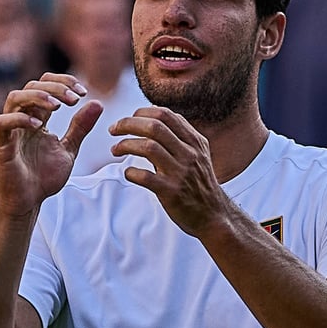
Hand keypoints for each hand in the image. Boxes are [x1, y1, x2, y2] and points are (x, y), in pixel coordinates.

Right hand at [0, 73, 102, 215]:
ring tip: (58, 106)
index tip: (84, 93)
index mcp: (37, 118)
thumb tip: (97, 103)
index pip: (46, 85)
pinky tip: (38, 126)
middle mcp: (22, 119)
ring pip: (14, 98)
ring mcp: (10, 131)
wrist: (28, 202)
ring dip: (37, 96)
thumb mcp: (69, 149)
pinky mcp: (1, 145)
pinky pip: (2, 123)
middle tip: (75, 99)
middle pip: (32, 86)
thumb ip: (80, 127)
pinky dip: (19, 119)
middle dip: (55, 87)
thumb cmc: (44, 177)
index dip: (64, 82)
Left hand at [109, 107, 231, 236]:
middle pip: (154, 127)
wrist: (213, 215)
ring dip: (125, 145)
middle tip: (113, 130)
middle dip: (128, 124)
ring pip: (148, 147)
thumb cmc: (199, 183)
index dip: (141, 113)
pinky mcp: (171, 192)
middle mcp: (189, 154)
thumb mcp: (197, 153)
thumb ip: (178, 134)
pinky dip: (130, 172)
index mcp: (194, 141)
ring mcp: (180, 173)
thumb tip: (153, 113)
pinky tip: (128, 172)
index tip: (128, 119)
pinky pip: (145, 176)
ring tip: (115, 150)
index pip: (165, 115)